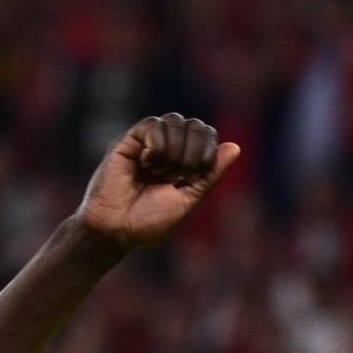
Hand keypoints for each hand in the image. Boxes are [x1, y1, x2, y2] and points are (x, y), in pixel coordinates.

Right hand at [75, 116, 241, 250]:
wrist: (115, 230)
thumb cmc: (149, 221)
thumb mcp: (188, 200)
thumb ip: (210, 174)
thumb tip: (236, 146)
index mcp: (184, 162)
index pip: (206, 135)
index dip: (207, 151)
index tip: (193, 177)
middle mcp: (167, 148)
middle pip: (194, 125)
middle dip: (193, 150)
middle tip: (179, 175)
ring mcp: (148, 142)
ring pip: (174, 121)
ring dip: (174, 149)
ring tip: (160, 172)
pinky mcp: (129, 140)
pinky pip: (153, 125)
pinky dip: (157, 144)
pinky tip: (148, 163)